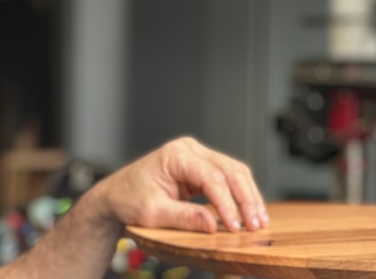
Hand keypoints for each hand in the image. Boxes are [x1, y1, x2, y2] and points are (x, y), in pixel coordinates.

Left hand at [89, 136, 267, 233]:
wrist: (116, 196)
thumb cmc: (129, 199)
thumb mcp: (153, 212)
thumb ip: (183, 217)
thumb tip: (213, 225)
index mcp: (175, 155)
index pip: (211, 177)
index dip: (227, 203)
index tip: (235, 226)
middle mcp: (189, 150)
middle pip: (229, 170)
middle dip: (246, 198)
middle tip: (256, 224)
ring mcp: (196, 157)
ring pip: (234, 172)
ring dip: (248, 196)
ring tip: (259, 221)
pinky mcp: (201, 168)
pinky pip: (228, 179)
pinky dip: (240, 195)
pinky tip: (249, 212)